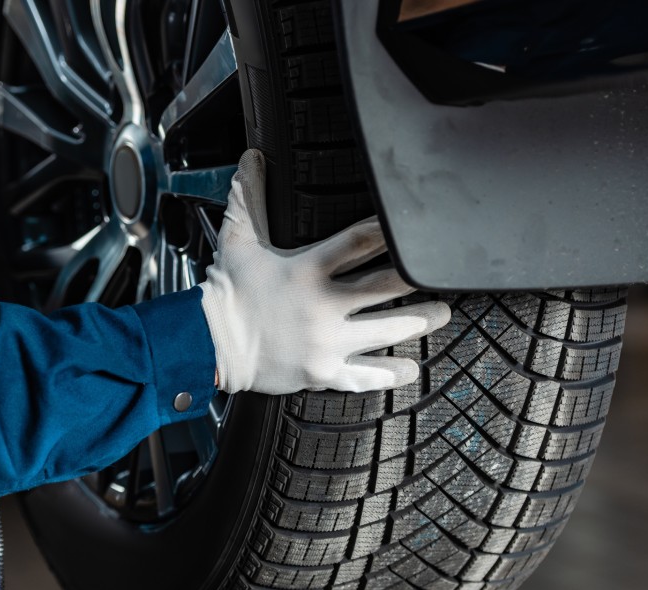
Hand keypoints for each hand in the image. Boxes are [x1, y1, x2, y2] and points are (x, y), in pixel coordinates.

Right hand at [199, 149, 450, 394]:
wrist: (206, 344)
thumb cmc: (225, 293)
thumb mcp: (237, 241)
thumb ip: (250, 198)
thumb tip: (251, 157)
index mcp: (307, 269)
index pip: (361, 241)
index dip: (391, 231)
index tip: (414, 225)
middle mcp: (322, 306)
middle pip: (387, 286)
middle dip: (419, 279)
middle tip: (441, 274)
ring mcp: (326, 342)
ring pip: (388, 330)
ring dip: (420, 321)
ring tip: (442, 314)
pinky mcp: (322, 372)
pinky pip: (366, 375)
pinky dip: (393, 373)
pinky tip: (412, 367)